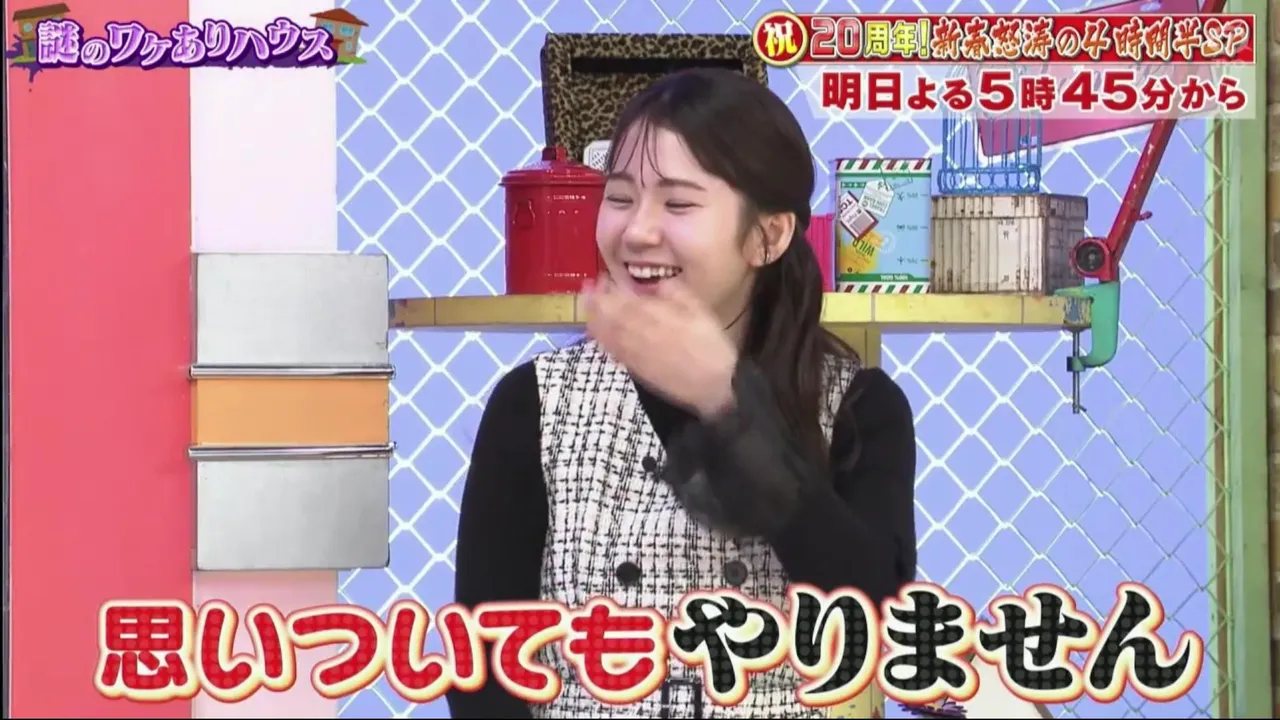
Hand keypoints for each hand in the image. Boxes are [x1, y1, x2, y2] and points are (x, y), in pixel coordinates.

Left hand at [583, 276, 738, 418]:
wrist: (712, 382)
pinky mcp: (632, 367)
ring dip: (592, 316)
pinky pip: (609, 349)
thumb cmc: (708, 342)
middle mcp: (634, 331)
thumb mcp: (698, 307)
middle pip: (602, 313)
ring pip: (601, 332)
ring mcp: (630, 351)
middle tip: (591, 289)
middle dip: (593, 299)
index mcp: (650, 313)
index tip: (602, 277)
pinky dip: (600, 336)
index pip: (617, 296)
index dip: (605, 287)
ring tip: (592, 307)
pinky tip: (602, 331)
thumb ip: (674, 291)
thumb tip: (656, 283)